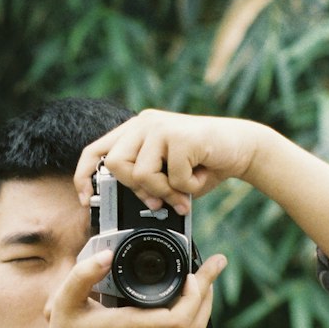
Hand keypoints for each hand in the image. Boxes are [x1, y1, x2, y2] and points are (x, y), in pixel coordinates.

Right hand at [29, 246, 226, 327]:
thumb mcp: (64, 304)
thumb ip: (83, 275)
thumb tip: (107, 254)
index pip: (179, 317)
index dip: (193, 293)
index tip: (188, 272)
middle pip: (196, 322)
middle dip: (208, 290)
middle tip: (213, 264)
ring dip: (206, 308)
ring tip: (206, 284)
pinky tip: (193, 315)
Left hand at [74, 110, 262, 213]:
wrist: (244, 147)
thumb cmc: (204, 164)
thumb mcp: (168, 176)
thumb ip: (145, 184)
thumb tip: (128, 205)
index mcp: (136, 130)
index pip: (95, 150)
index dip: (84, 176)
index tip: (87, 200)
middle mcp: (144, 122)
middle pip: (116, 165)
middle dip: (138, 189)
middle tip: (163, 198)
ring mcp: (161, 126)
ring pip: (141, 174)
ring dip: (166, 190)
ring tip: (186, 187)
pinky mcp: (180, 135)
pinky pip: (173, 177)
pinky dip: (189, 188)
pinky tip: (201, 176)